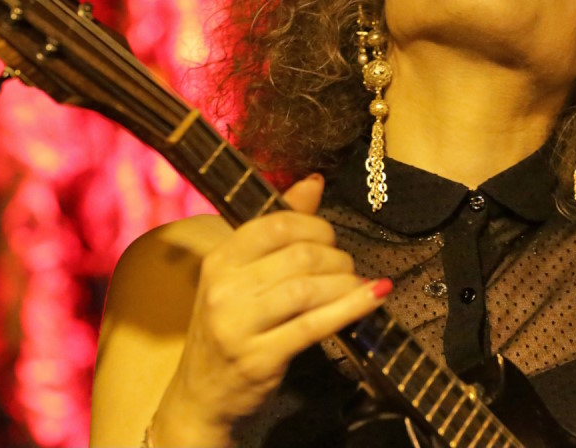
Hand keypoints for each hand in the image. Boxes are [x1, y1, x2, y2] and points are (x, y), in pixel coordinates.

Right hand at [151, 174, 389, 446]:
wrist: (202, 394)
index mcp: (219, 259)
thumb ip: (278, 228)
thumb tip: (313, 182)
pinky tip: (374, 296)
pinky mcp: (260, 358)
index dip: (314, 225)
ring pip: (309, 288)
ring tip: (356, 285)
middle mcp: (224, 288)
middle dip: (335, 256)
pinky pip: (315, 324)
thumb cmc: (229, 327)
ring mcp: (239, 325)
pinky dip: (352, 307)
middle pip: (298, 255)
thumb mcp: (242, 276)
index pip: (276, 224)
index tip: (329, 238)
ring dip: (345, 283)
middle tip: (346, 267)